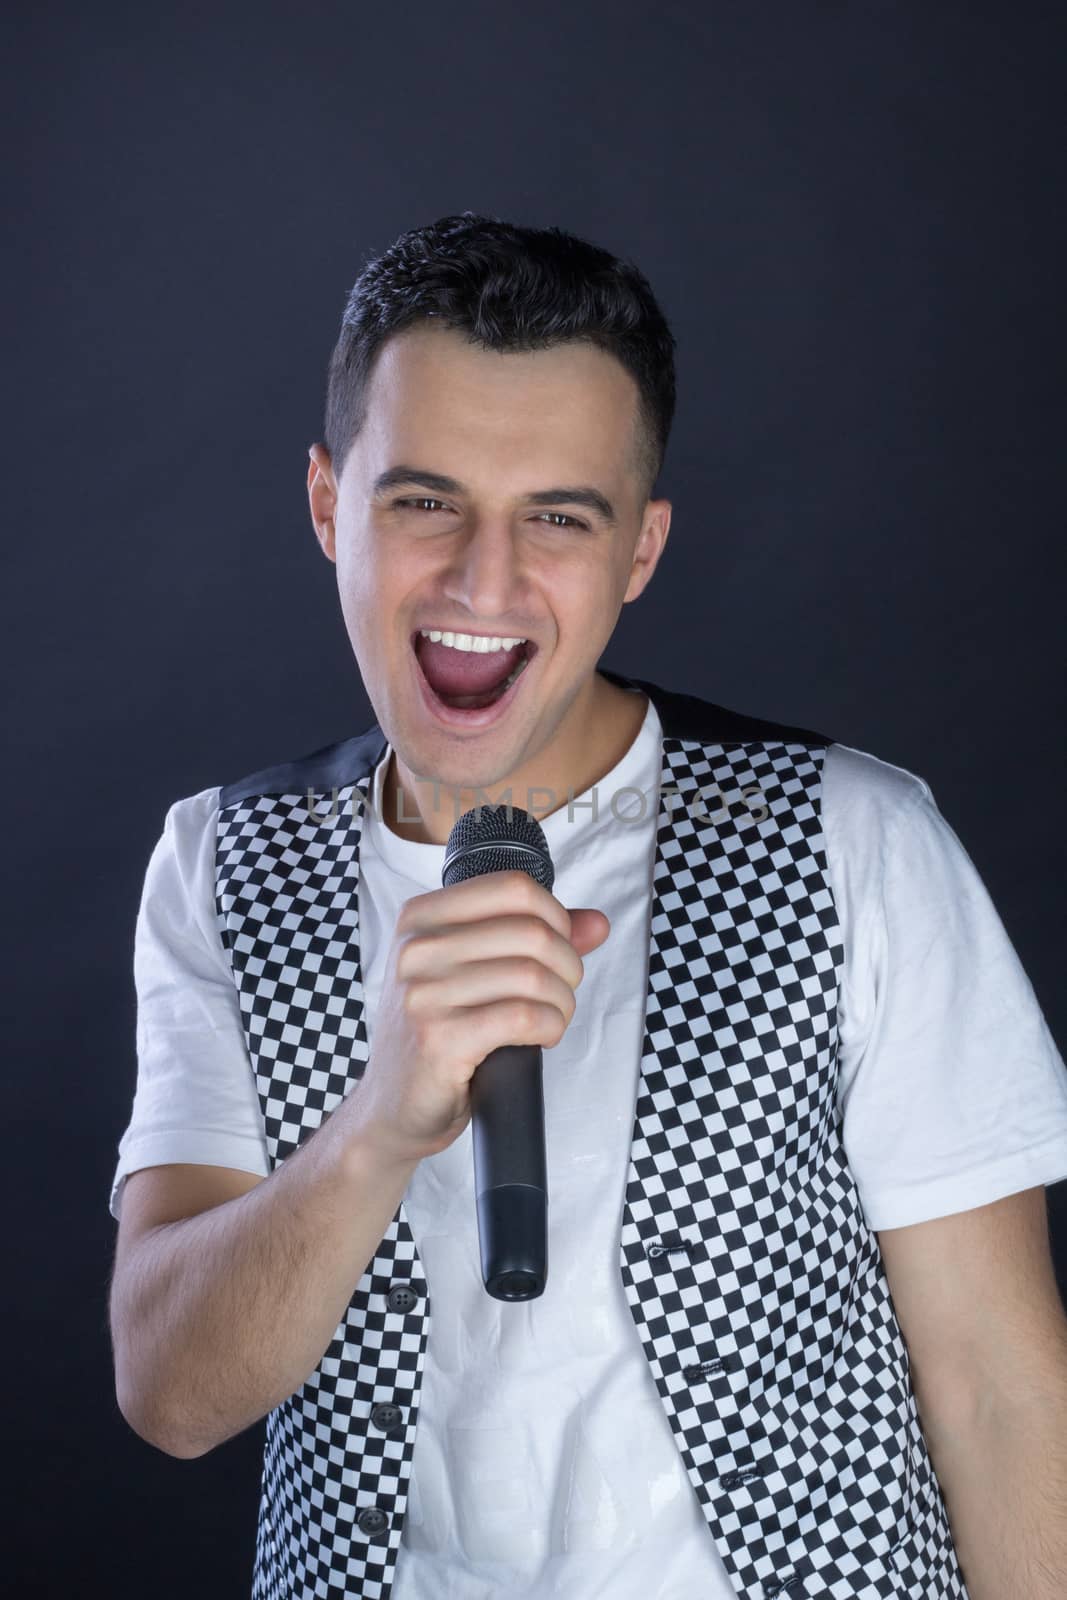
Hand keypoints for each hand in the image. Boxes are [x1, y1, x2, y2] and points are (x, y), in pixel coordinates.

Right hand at [340, 869, 609, 1165]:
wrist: (394, 1107)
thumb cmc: (439, 1034)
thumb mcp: (473, 973)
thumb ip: (534, 939)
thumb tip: (596, 923)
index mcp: (421, 918)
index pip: (513, 887)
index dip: (556, 917)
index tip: (558, 951)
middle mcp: (416, 948)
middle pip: (531, 931)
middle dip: (568, 966)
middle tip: (560, 995)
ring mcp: (423, 994)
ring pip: (533, 975)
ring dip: (562, 1003)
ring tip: (552, 1020)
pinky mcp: (439, 1039)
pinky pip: (523, 1017)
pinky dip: (549, 1027)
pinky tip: (541, 1038)